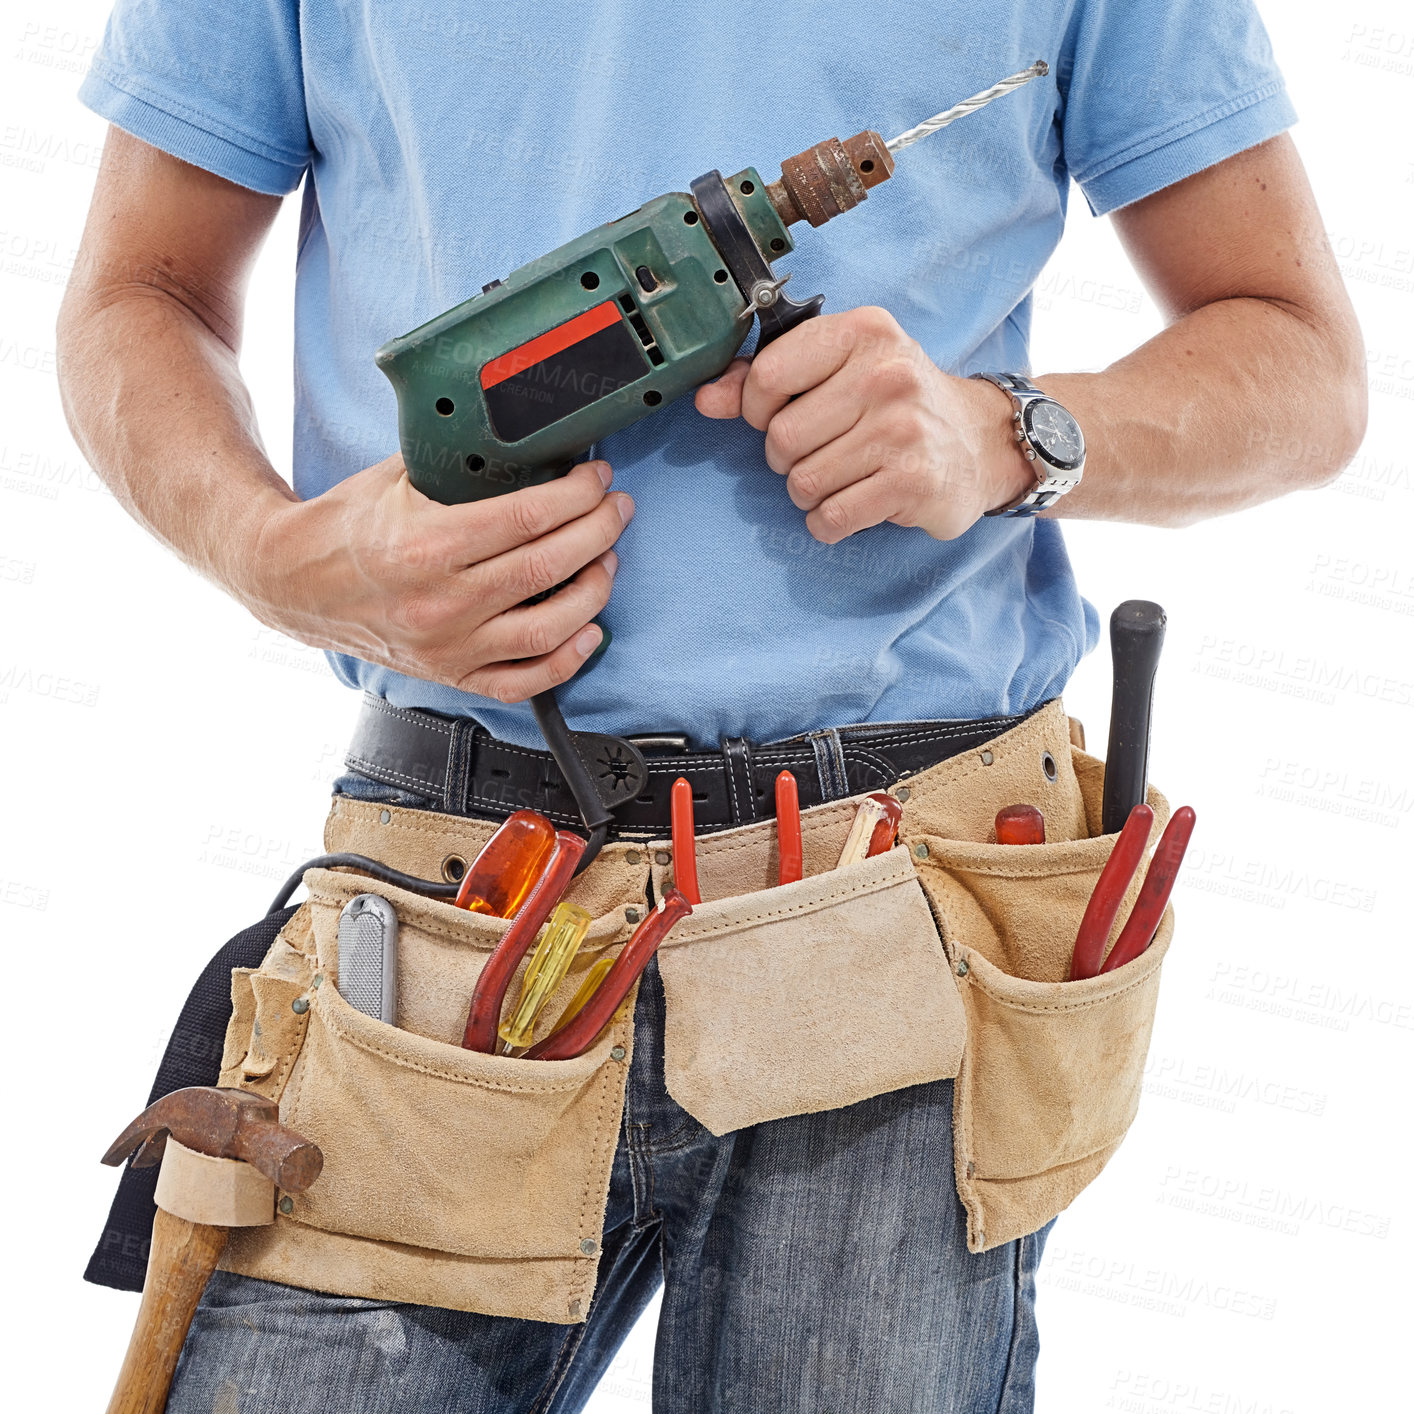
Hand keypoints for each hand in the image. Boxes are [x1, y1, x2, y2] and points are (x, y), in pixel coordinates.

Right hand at [236, 455, 633, 701]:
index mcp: (428, 544)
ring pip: (548, 628)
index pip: (528, 517)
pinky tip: (588, 629)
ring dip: (593, 590)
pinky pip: (523, 682)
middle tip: (615, 510)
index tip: (597, 479)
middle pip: (548, 566)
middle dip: (598, 532)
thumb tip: (529, 448)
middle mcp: (441, 602)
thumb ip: (461, 466)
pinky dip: (566, 660)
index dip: (577, 495)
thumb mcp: (398, 478)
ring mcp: (448, 646)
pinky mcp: (450, 674)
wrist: (294, 583)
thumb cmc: (347, 526)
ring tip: (606, 560)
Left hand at [694, 307, 1032, 542]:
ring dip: (810, 492)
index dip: (757, 407)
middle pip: (781, 437)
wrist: (980, 442)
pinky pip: (831, 517)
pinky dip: (828, 523)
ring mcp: (904, 430)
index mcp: (864, 332)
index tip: (778, 414)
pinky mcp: (913, 482)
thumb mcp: (840, 370)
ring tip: (843, 476)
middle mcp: (888, 374)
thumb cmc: (897, 403)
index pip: (768, 375)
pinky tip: (853, 504)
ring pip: (802, 482)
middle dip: (787, 458)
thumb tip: (706, 397)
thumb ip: (768, 378)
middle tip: (821, 451)